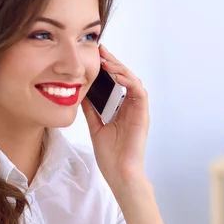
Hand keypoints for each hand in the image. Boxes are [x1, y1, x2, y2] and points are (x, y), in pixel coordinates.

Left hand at [81, 45, 149, 192]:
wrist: (119, 173)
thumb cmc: (111, 155)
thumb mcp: (95, 126)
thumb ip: (91, 110)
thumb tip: (80, 93)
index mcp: (123, 108)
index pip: (117, 82)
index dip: (108, 67)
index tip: (96, 55)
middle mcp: (132, 107)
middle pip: (126, 77)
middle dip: (113, 62)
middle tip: (100, 50)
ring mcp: (139, 110)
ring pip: (134, 81)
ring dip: (121, 69)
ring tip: (106, 60)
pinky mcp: (142, 115)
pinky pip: (139, 92)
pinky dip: (129, 81)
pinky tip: (117, 75)